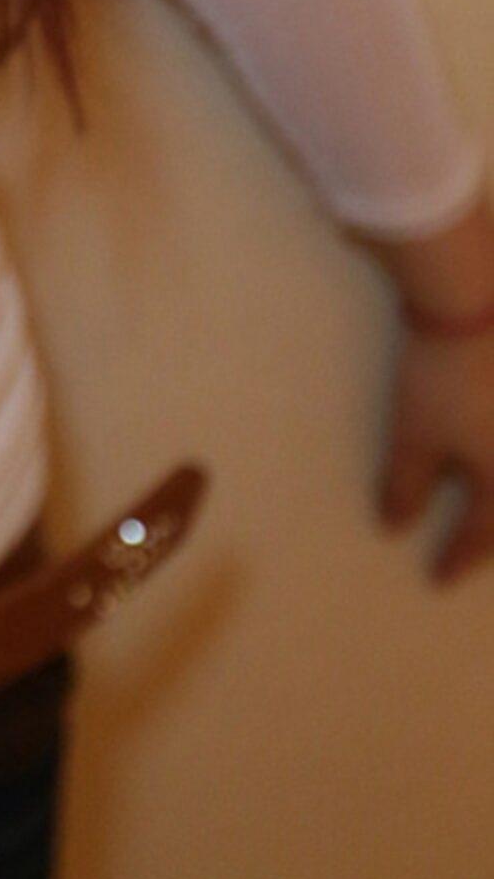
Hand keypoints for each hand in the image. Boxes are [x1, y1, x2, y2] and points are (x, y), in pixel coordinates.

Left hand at [378, 321, 493, 584]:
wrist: (476, 299)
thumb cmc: (445, 375)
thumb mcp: (417, 432)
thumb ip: (406, 483)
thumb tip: (395, 524)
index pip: (484, 530)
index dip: (459, 555)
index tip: (438, 578)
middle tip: (480, 549)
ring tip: (486, 502)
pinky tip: (484, 449)